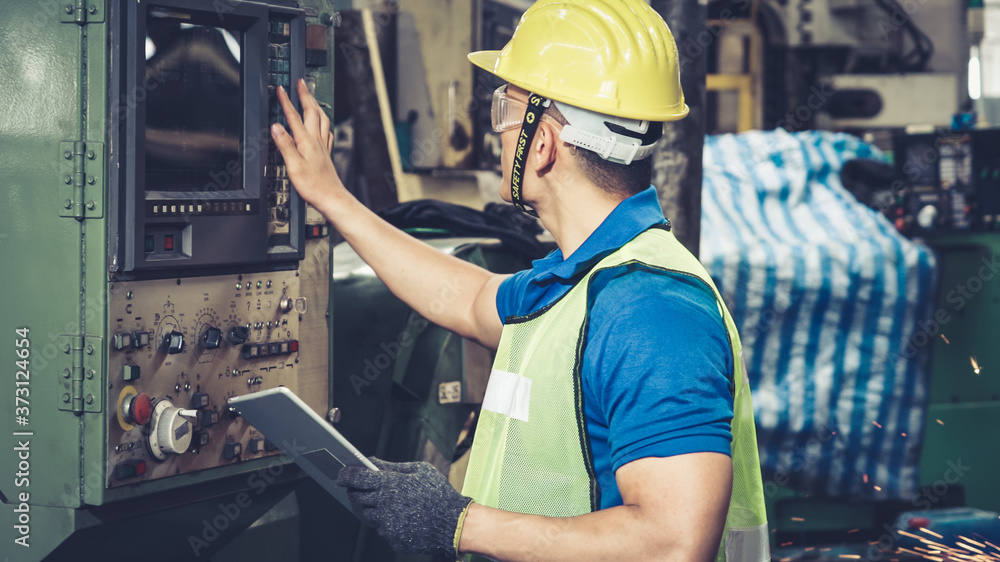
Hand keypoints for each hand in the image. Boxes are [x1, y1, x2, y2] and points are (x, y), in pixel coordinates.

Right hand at [270, 79, 342, 210]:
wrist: (331, 198)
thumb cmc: (313, 186)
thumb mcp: (293, 166)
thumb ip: (285, 145)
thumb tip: (276, 127)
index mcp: (306, 142)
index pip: (294, 116)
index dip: (286, 101)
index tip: (280, 88)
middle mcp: (317, 141)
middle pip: (312, 112)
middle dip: (305, 95)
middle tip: (300, 82)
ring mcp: (323, 146)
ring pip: (322, 119)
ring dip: (315, 105)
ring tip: (311, 97)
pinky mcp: (326, 153)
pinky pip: (326, 131)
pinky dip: (323, 122)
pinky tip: (323, 124)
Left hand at [338, 458, 472, 556]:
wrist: (454, 523)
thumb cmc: (438, 493)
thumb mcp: (420, 470)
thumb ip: (392, 466)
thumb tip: (371, 461)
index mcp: (390, 483)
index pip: (357, 478)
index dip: (345, 475)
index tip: (340, 474)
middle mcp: (385, 504)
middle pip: (358, 497)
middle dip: (358, 492)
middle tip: (364, 490)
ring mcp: (387, 523)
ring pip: (369, 515)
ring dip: (375, 509)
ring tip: (394, 505)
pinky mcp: (392, 538)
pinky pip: (383, 529)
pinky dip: (389, 524)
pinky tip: (405, 519)